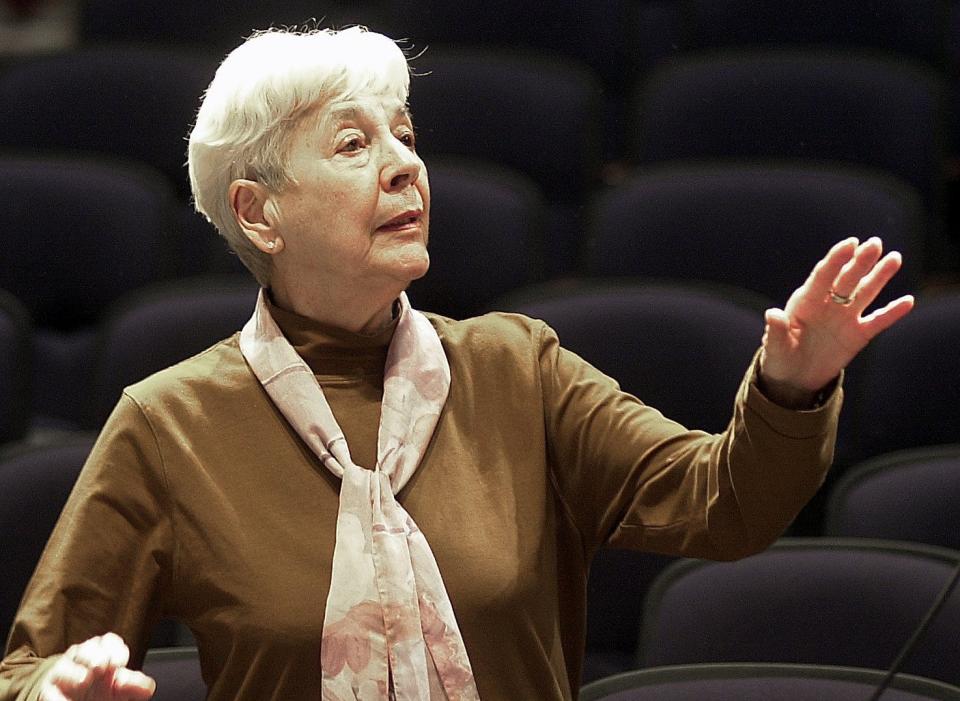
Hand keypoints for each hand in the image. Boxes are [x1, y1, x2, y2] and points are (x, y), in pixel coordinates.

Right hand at [39, 632, 154, 700]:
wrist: (75, 700)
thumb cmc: (100, 689)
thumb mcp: (118, 686)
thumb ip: (133, 684)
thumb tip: (148, 687)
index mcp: (101, 652)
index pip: (108, 641)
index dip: (114, 649)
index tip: (120, 662)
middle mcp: (81, 659)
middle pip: (86, 649)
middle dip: (94, 656)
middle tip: (102, 666)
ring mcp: (63, 674)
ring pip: (65, 668)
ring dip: (74, 673)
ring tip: (84, 680)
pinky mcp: (48, 692)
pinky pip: (49, 692)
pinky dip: (58, 697)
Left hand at [759, 236, 913, 407]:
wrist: (794, 378)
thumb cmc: (780, 357)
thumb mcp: (775, 347)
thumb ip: (776, 331)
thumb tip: (773, 313)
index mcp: (805, 303)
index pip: (822, 276)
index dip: (836, 259)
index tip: (850, 243)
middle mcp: (828, 305)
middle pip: (847, 279)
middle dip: (860, 261)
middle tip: (875, 243)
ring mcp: (845, 318)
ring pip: (865, 292)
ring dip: (879, 276)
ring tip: (894, 258)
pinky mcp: (858, 335)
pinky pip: (878, 321)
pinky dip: (892, 312)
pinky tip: (908, 301)